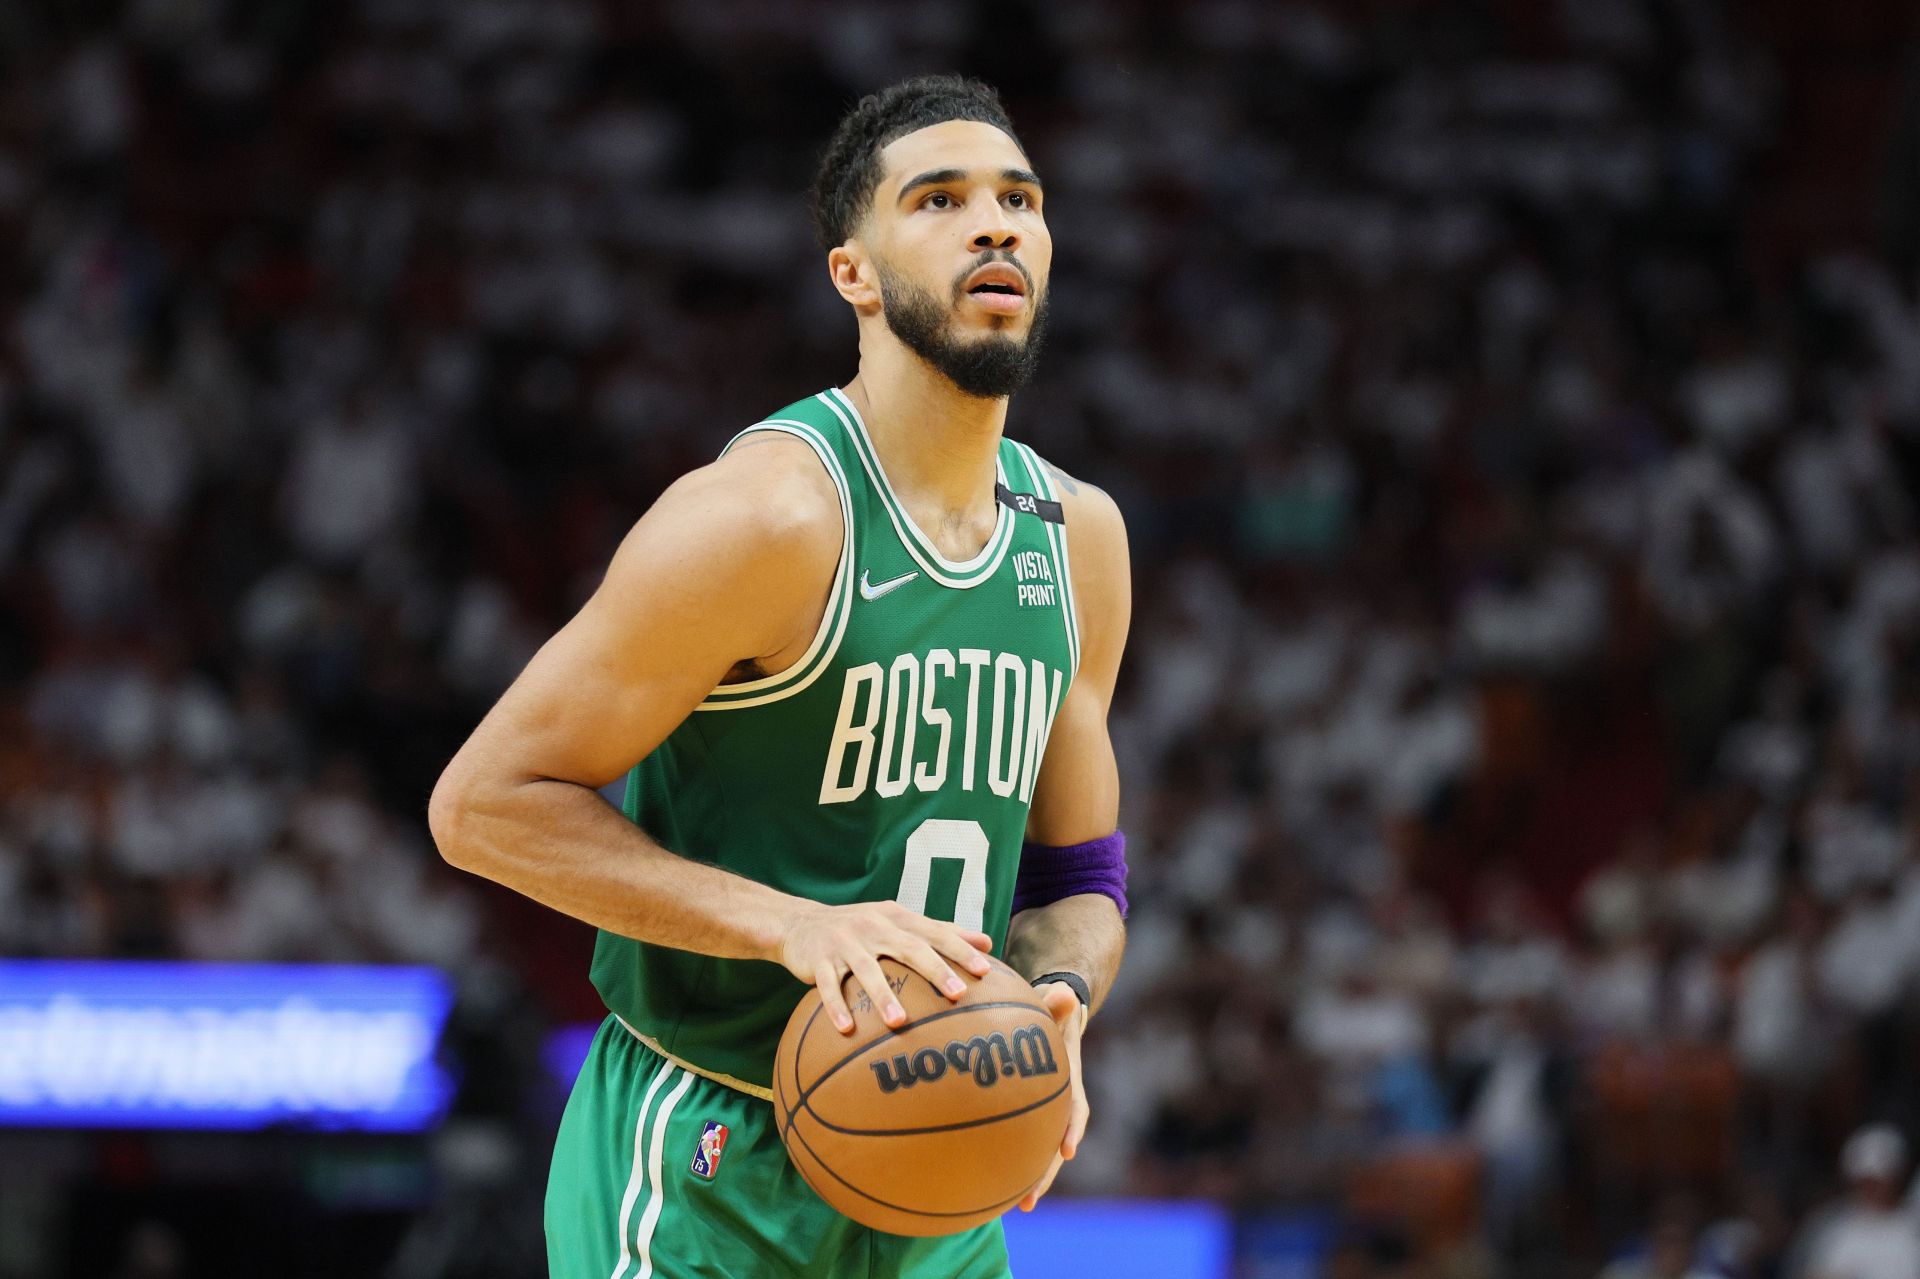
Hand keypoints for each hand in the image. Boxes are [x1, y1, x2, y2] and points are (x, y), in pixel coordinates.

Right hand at [778, 900, 992, 1033]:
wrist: (800, 923)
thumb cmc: (861, 928)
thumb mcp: (898, 922)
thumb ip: (940, 931)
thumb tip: (986, 942)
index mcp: (896, 917)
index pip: (934, 932)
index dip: (960, 949)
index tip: (984, 971)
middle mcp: (872, 926)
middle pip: (908, 947)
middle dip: (934, 970)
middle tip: (957, 994)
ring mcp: (844, 942)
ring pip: (867, 969)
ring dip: (883, 996)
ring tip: (899, 1023)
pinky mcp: (818, 960)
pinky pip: (828, 985)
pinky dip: (835, 1007)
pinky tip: (847, 1029)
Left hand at [1018, 982, 1087, 1212]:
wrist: (1048, 1010)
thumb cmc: (1048, 1006)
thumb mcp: (1053, 1001)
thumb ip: (1057, 1000)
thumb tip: (1063, 992)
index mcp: (1069, 1079)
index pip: (1075, 1107)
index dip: (1071, 1129)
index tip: (1066, 1151)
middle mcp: (1057, 1102)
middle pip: (1053, 1144)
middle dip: (1043, 1174)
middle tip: (1028, 1202)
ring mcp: (1038, 1109)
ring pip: (1033, 1150)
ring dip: (1024, 1179)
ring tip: (1008, 1209)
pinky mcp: (1016, 1111)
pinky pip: (1008, 1137)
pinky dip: (998, 1158)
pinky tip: (975, 1180)